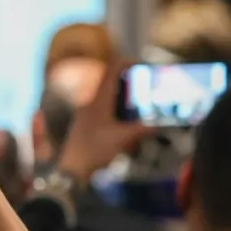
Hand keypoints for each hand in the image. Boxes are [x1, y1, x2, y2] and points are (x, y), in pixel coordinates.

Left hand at [54, 61, 150, 183]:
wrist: (71, 168)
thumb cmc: (95, 149)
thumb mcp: (122, 139)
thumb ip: (142, 130)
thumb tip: (159, 125)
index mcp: (98, 100)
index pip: (111, 70)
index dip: (125, 62)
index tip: (141, 63)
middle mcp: (90, 102)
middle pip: (109, 82)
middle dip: (127, 80)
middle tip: (145, 84)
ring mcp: (86, 113)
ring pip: (106, 96)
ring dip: (122, 96)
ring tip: (138, 102)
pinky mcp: (85, 124)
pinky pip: (103, 109)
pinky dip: (115, 108)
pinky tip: (125, 121)